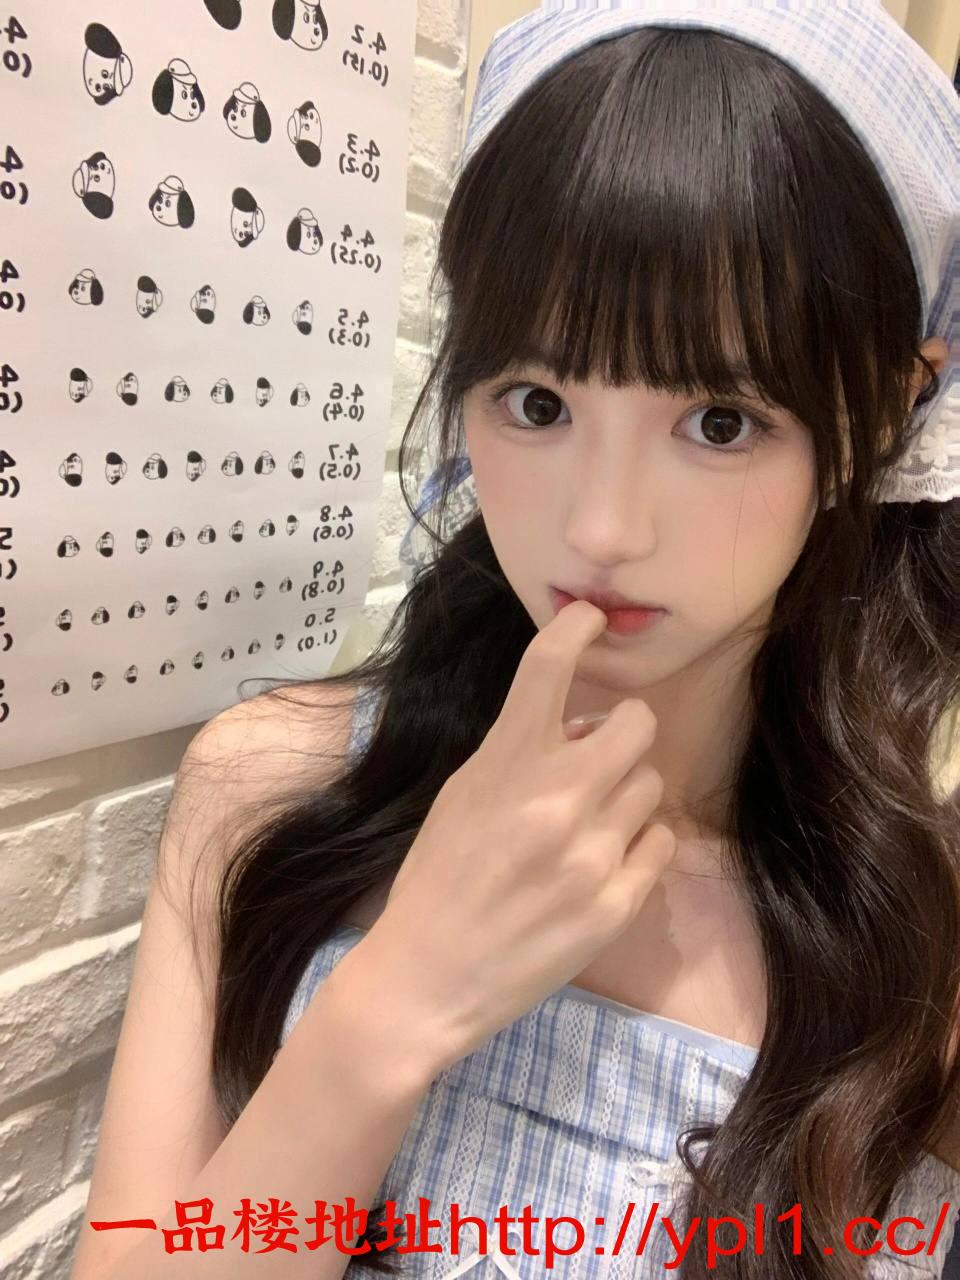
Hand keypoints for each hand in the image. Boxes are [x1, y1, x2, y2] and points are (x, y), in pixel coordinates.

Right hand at [366, 599, 676, 1069]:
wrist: (429, 976)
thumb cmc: (437, 877)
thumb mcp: (464, 795)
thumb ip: (520, 752)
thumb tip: (587, 726)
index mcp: (505, 763)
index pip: (547, 667)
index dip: (575, 628)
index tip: (590, 617)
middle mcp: (555, 798)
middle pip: (636, 724)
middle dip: (624, 732)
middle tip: (603, 754)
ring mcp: (591, 852)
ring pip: (651, 783)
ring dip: (627, 794)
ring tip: (591, 824)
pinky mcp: (617, 903)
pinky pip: (660, 841)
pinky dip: (638, 844)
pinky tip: (603, 863)